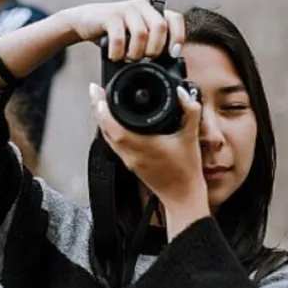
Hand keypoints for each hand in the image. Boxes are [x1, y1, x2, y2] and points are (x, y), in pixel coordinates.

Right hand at [61, 0, 184, 60]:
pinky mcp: (109, 15)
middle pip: (160, 27)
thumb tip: (170, 62)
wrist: (84, 22)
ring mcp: (125, 9)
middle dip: (154, 49)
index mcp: (152, 11)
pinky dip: (118, 52)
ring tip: (127, 58)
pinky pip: (119, 37)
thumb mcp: (134, 37)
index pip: (174, 19)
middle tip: (144, 59)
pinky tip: (114, 56)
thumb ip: (150, 42)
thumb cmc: (112, 33)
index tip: (173, 54)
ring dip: (135, 53)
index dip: (178, 37)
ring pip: (141, 33)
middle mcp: (141, 6)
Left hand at [90, 83, 209, 239]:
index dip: (102, 109)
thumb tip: (180, 92)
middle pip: (105, 129)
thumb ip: (190, 111)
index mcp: (142, 146)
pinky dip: (110, 129)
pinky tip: (113, 121)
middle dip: (98, 108)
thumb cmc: (187, 170)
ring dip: (102, 119)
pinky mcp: (129, 164)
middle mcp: (130, 154)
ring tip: (101, 102)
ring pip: (107, 137)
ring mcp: (128, 160)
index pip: (113, 126)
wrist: (183, 196)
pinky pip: (113, 143)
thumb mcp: (191, 136)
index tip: (97, 92)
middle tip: (96, 91)